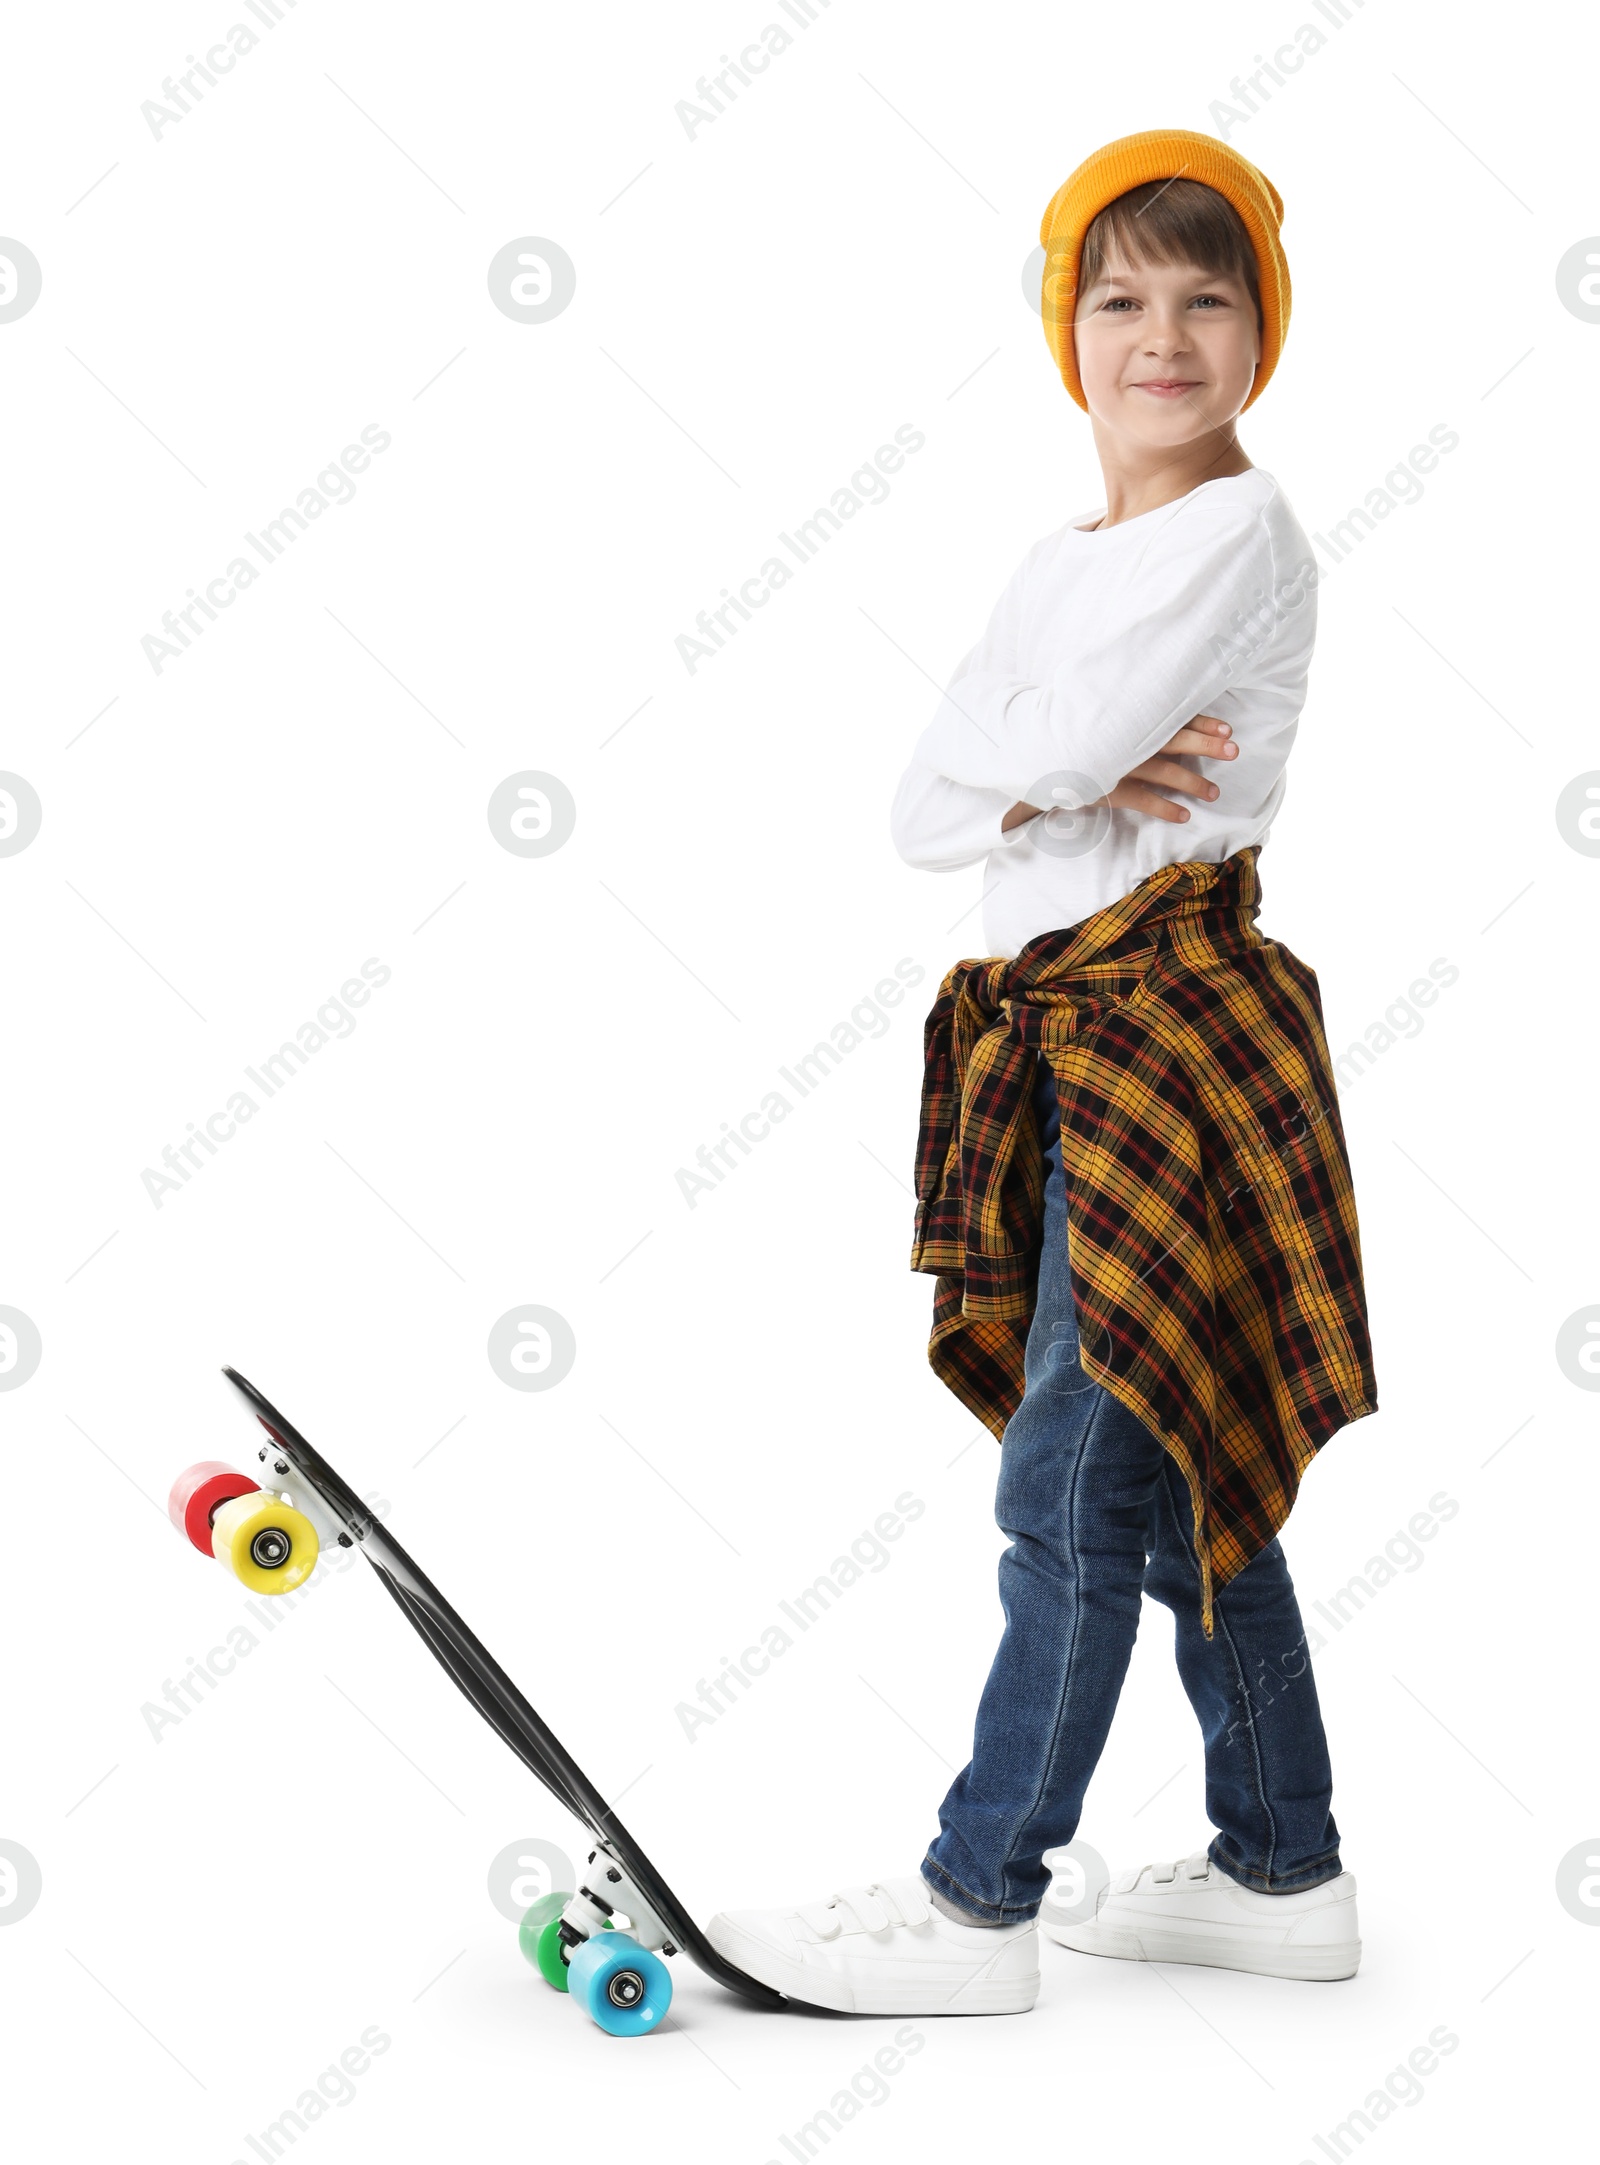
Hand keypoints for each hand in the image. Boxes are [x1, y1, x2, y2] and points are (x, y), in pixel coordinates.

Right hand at [999, 715, 1236, 831]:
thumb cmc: (1065, 726)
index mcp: (1128, 716)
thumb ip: (1117, 706)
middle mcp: (1128, 738)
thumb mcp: (1092, 709)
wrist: (1030, 747)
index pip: (1171, 715)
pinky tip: (1184, 816)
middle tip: (1235, 752)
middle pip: (1176, 739)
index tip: (1227, 728)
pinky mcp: (1106, 788)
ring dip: (1193, 782)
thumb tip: (1145, 696)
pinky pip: (1143, 801)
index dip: (1202, 722)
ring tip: (1214, 793)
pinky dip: (1165, 808)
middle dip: (1207, 745)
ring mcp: (1118, 764)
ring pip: (1165, 772)